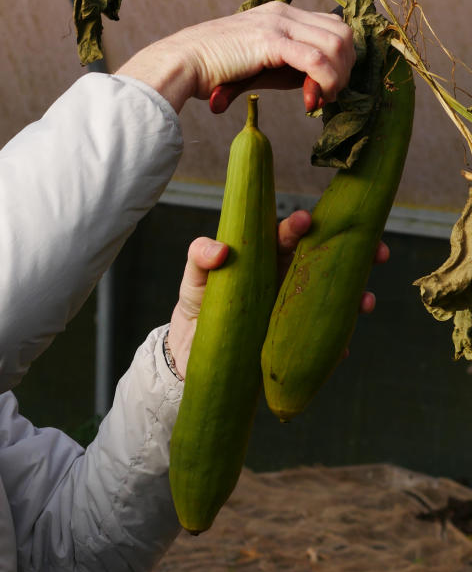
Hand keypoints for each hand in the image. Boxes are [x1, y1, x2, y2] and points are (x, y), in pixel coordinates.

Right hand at [115, 2, 354, 114]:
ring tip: (321, 99)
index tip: (325, 88)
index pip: (330, 28)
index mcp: (280, 14)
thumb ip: (286, 69)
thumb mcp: (256, 64)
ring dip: (338, 76)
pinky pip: (317, 59)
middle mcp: (283, 12)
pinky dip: (325, 81)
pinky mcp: (272, 41)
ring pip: (336, 44)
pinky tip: (315, 99)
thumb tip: (314, 87)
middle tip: (329, 96)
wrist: (182, 63)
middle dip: (345, 68)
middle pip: (341, 33)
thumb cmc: (211, 69)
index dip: (338, 59)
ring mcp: (278, 23)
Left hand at [166, 210, 388, 378]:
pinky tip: (341, 348)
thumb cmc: (201, 304)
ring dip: (357, 298)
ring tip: (365, 302)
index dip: (301, 225)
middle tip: (377, 251)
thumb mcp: (193, 277)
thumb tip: (221, 250)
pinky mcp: (297, 341)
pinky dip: (336, 344)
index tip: (306, 219)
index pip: (288, 236)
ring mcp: (296, 310)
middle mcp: (288, 279)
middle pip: (327, 261)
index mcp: (266, 256)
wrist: (194, 352)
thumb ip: (199, 257)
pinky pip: (323, 341)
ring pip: (335, 298)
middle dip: (356, 251)